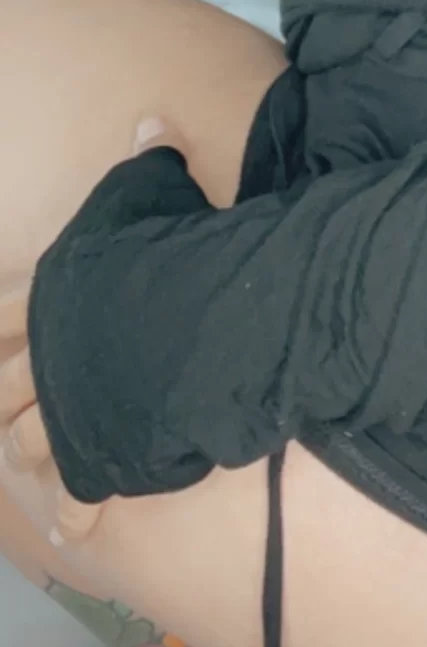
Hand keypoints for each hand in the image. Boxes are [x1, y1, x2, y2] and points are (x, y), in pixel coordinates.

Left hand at [0, 115, 175, 549]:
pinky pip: (77, 488)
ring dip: (30, 452)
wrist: (188, 322)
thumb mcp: (155, 197)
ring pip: (26, 441)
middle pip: (3, 387)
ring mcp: (65, 405)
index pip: (5, 316)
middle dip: (1, 402)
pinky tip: (76, 525)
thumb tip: (149, 121)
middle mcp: (48, 352)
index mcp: (53, 295)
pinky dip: (75, 510)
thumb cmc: (168, 257)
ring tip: (34, 461)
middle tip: (2, 415)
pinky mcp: (94, 449)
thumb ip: (149, 162)